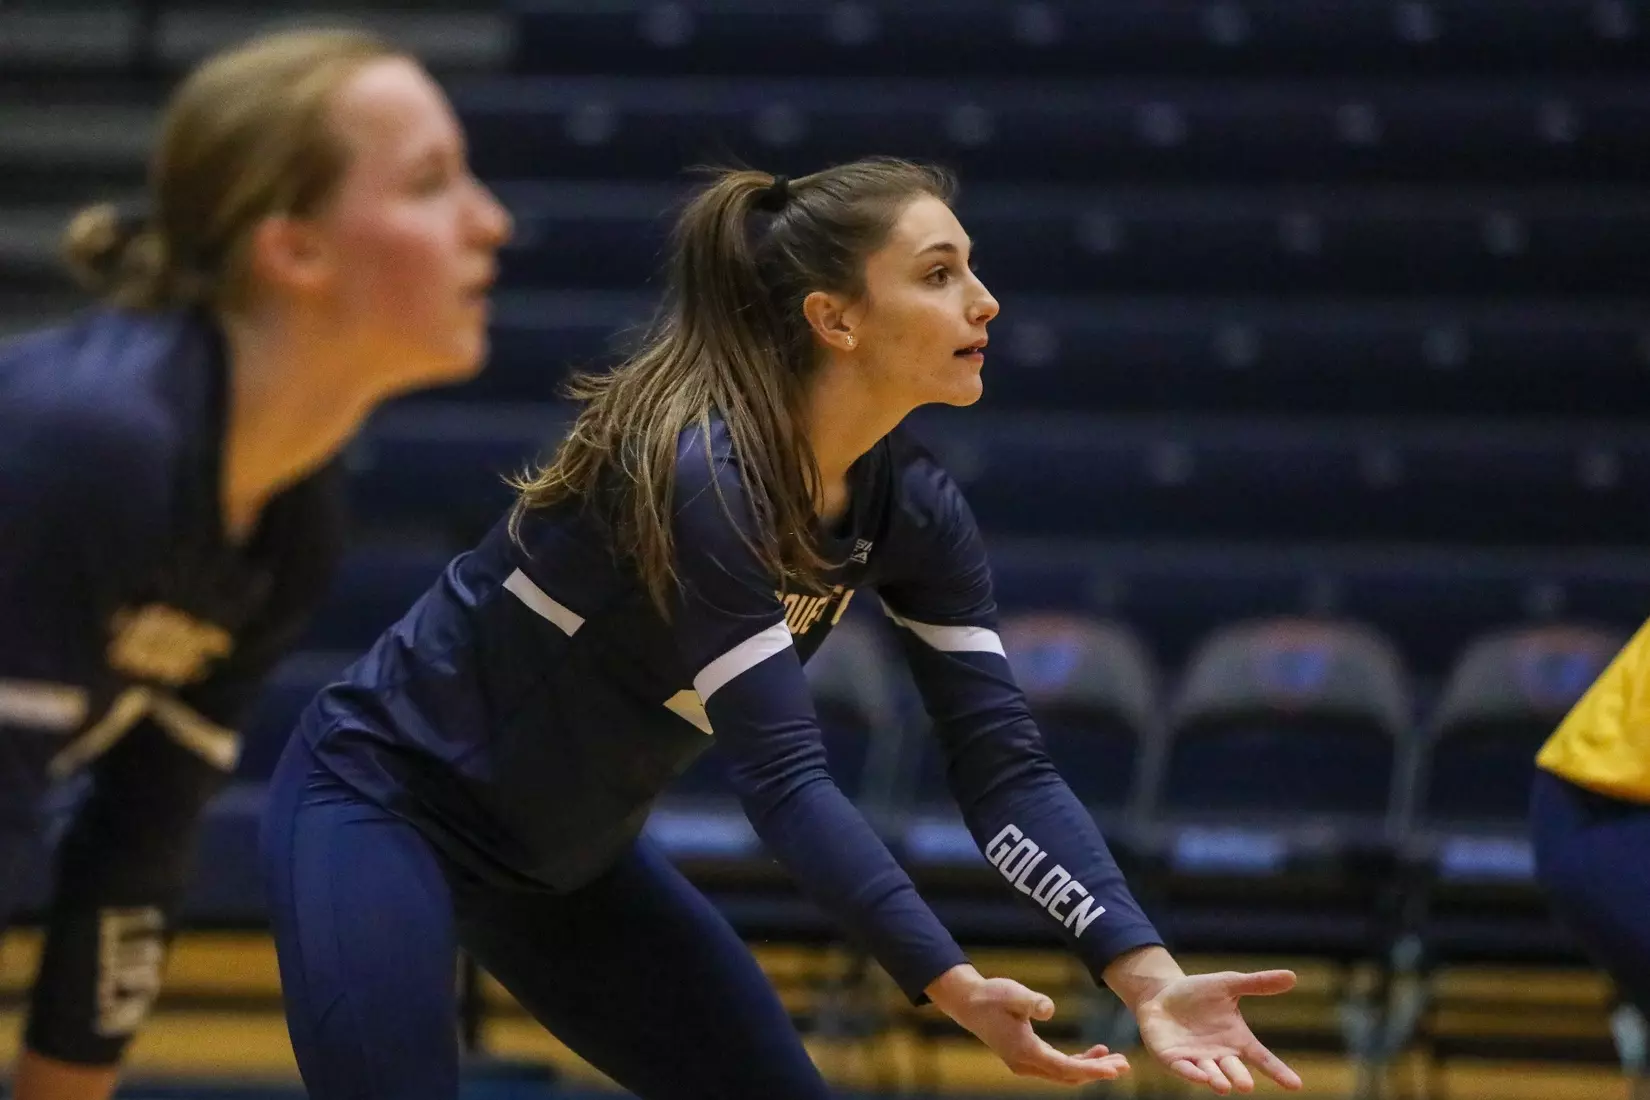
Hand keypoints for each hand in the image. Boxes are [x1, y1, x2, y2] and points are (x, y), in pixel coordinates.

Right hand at [925, 964, 1130, 1085]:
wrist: (968, 1003)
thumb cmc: (991, 996)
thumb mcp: (1012, 993)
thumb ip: (1031, 1001)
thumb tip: (1049, 1009)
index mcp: (1025, 1052)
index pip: (1065, 1067)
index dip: (1092, 1070)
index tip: (1114, 1070)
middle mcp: (1026, 1064)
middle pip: (1068, 1076)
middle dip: (1097, 1072)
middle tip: (1125, 1065)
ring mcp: (1025, 1064)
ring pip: (1064, 1074)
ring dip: (1089, 1069)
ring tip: (1116, 1060)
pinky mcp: (1026, 1058)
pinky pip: (1057, 1067)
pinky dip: (1077, 1063)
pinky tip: (1094, 1052)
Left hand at [1134, 970, 1303, 1093]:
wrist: (1161, 995)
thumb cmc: (1199, 993)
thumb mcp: (1228, 984)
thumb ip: (1258, 984)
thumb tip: (1293, 976)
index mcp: (1237, 1040)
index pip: (1263, 1058)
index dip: (1279, 1072)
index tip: (1296, 1085)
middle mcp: (1220, 1055)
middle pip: (1234, 1070)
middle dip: (1240, 1078)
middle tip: (1246, 1086)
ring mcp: (1197, 1059)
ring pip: (1210, 1074)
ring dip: (1217, 1080)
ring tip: (1223, 1086)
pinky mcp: (1174, 1059)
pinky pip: (1184, 1069)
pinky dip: (1192, 1074)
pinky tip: (1200, 1078)